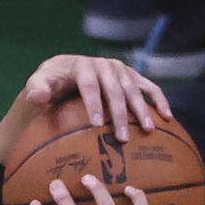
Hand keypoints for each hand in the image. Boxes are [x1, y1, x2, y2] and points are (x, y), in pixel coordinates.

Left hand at [23, 55, 172, 141]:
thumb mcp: (39, 83)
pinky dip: (159, 100)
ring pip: (134, 89)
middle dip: (119, 114)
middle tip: (121, 139)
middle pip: (114, 90)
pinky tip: (168, 117)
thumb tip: (39, 98)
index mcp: (82, 66)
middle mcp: (104, 65)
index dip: (94, 103)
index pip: (89, 85)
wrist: (65, 69)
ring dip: (142, 109)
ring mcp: (120, 70)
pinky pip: (149, 87)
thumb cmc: (50, 83)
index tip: (97, 125)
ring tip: (147, 130)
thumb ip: (37, 90)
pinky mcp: (131, 76)